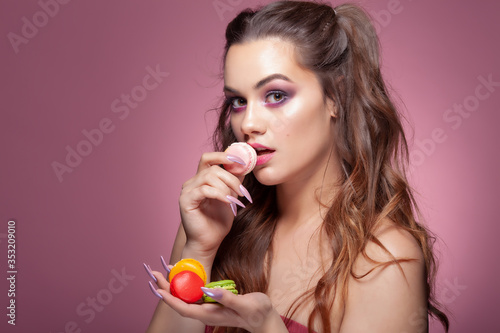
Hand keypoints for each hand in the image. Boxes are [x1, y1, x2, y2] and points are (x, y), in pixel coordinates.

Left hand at [148, 269, 284, 332]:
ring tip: (161, 271)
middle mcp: (205, 312)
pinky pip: (194, 292)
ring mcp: (208, 307)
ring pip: (185, 296)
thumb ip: (227, 298)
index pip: (184, 308)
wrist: (264, 319)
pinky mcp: (212, 301)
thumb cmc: (257, 313)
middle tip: (153, 273)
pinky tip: (183, 273)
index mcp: (210, 315)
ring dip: (172, 284)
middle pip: (179, 301)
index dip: (169, 299)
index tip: (157, 289)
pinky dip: (185, 282)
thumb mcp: (245, 304)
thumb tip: (209, 290)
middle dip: (165, 288)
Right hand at [179, 152, 250, 255]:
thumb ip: (233, 182)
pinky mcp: (186, 201)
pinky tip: (228, 202)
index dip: (224, 156)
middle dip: (231, 178)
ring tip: (235, 200)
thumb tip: (243, 166)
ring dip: (227, 187)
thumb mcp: (230, 197)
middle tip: (243, 191)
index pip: (208, 158)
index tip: (241, 161)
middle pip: (213, 168)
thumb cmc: (218, 222)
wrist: (209, 242)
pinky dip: (220, 194)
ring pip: (209, 177)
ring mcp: (187, 191)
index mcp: (200, 180)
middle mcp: (191, 183)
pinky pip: (205, 190)